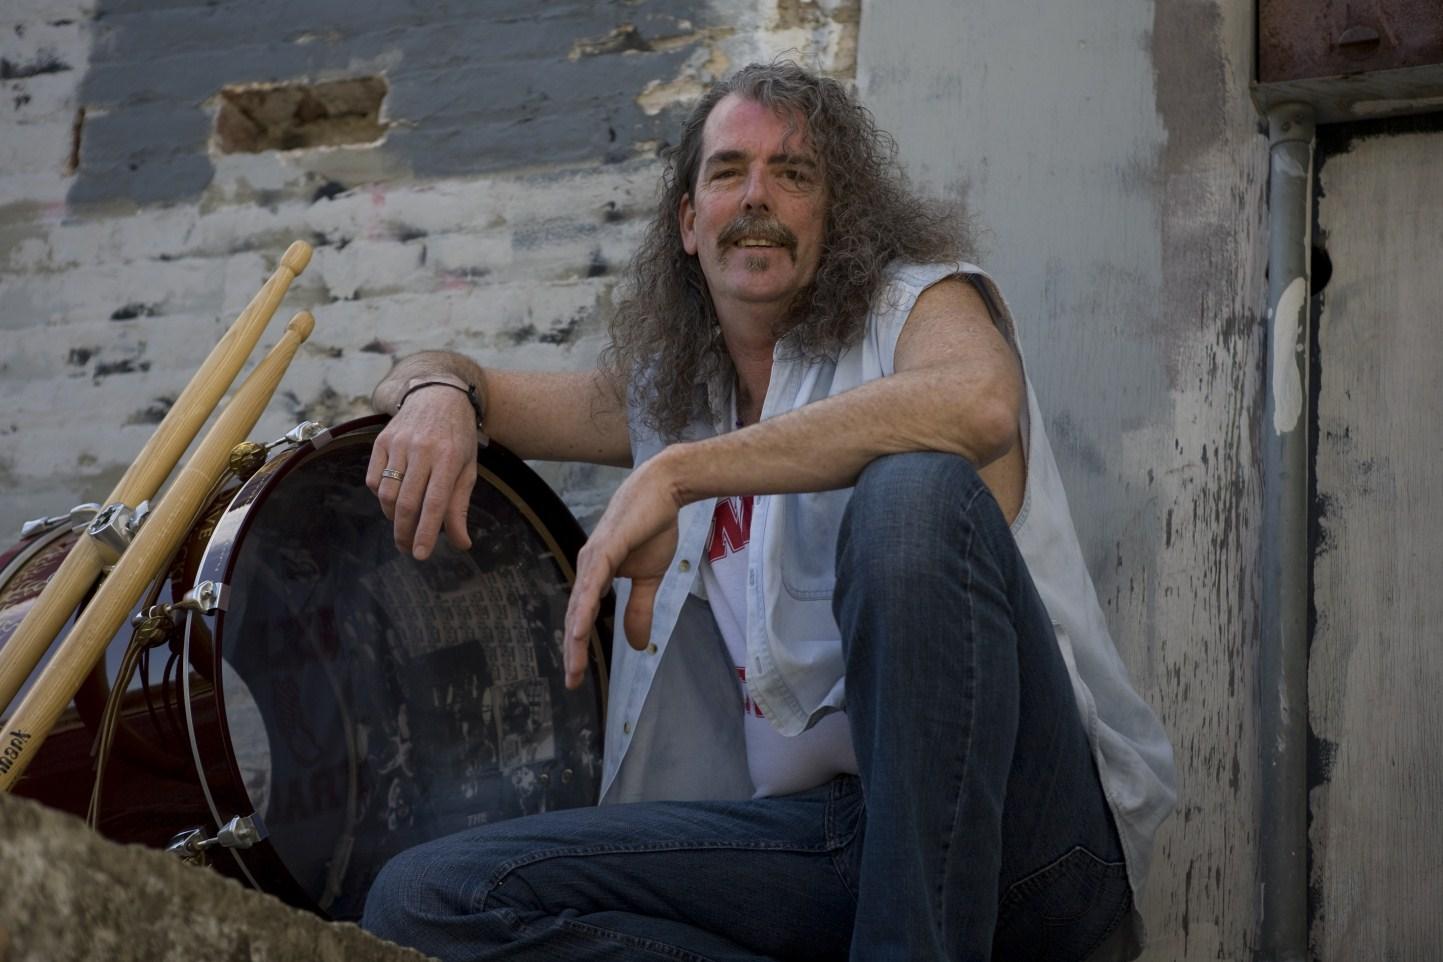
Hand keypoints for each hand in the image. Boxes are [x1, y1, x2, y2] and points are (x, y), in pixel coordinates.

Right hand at [366, 381, 478, 559]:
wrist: (438, 395)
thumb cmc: (457, 438)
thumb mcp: (468, 469)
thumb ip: (460, 507)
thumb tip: (461, 544)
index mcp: (449, 457)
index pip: (435, 503)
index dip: (426, 532)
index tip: (421, 555)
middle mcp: (421, 449)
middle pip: (406, 502)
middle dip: (405, 533)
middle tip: (408, 549)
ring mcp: (398, 443)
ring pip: (386, 493)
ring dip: (392, 517)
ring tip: (404, 525)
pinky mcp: (380, 440)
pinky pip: (372, 479)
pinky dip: (380, 496)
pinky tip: (394, 499)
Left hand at [563, 454, 685, 688]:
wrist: (664, 491)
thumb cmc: (652, 526)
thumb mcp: (649, 577)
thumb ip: (639, 608)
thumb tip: (638, 645)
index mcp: (595, 575)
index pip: (582, 617)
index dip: (578, 647)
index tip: (577, 675)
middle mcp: (587, 568)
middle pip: (574, 617)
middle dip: (572, 651)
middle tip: (571, 681)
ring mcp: (593, 557)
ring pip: (579, 605)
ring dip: (575, 637)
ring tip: (573, 666)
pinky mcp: (605, 548)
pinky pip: (592, 583)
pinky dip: (584, 607)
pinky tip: (579, 627)